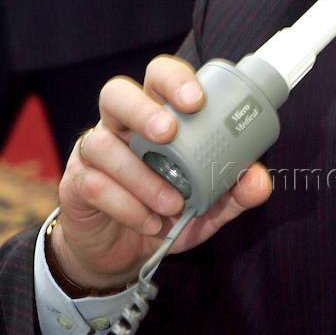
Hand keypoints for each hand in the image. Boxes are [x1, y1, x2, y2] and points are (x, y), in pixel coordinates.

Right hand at [52, 55, 272, 289]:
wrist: (124, 255)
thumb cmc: (166, 215)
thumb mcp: (209, 208)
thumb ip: (234, 192)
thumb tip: (258, 178)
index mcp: (155, 118)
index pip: (158, 78)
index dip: (174, 79)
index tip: (197, 100)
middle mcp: (120, 127)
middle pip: (117, 93)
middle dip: (142, 109)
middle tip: (169, 133)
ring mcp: (93, 153)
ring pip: (103, 143)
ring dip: (141, 175)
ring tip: (171, 204)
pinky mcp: (77, 183)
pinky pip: (94, 184)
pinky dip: (126, 205)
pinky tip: (149, 222)